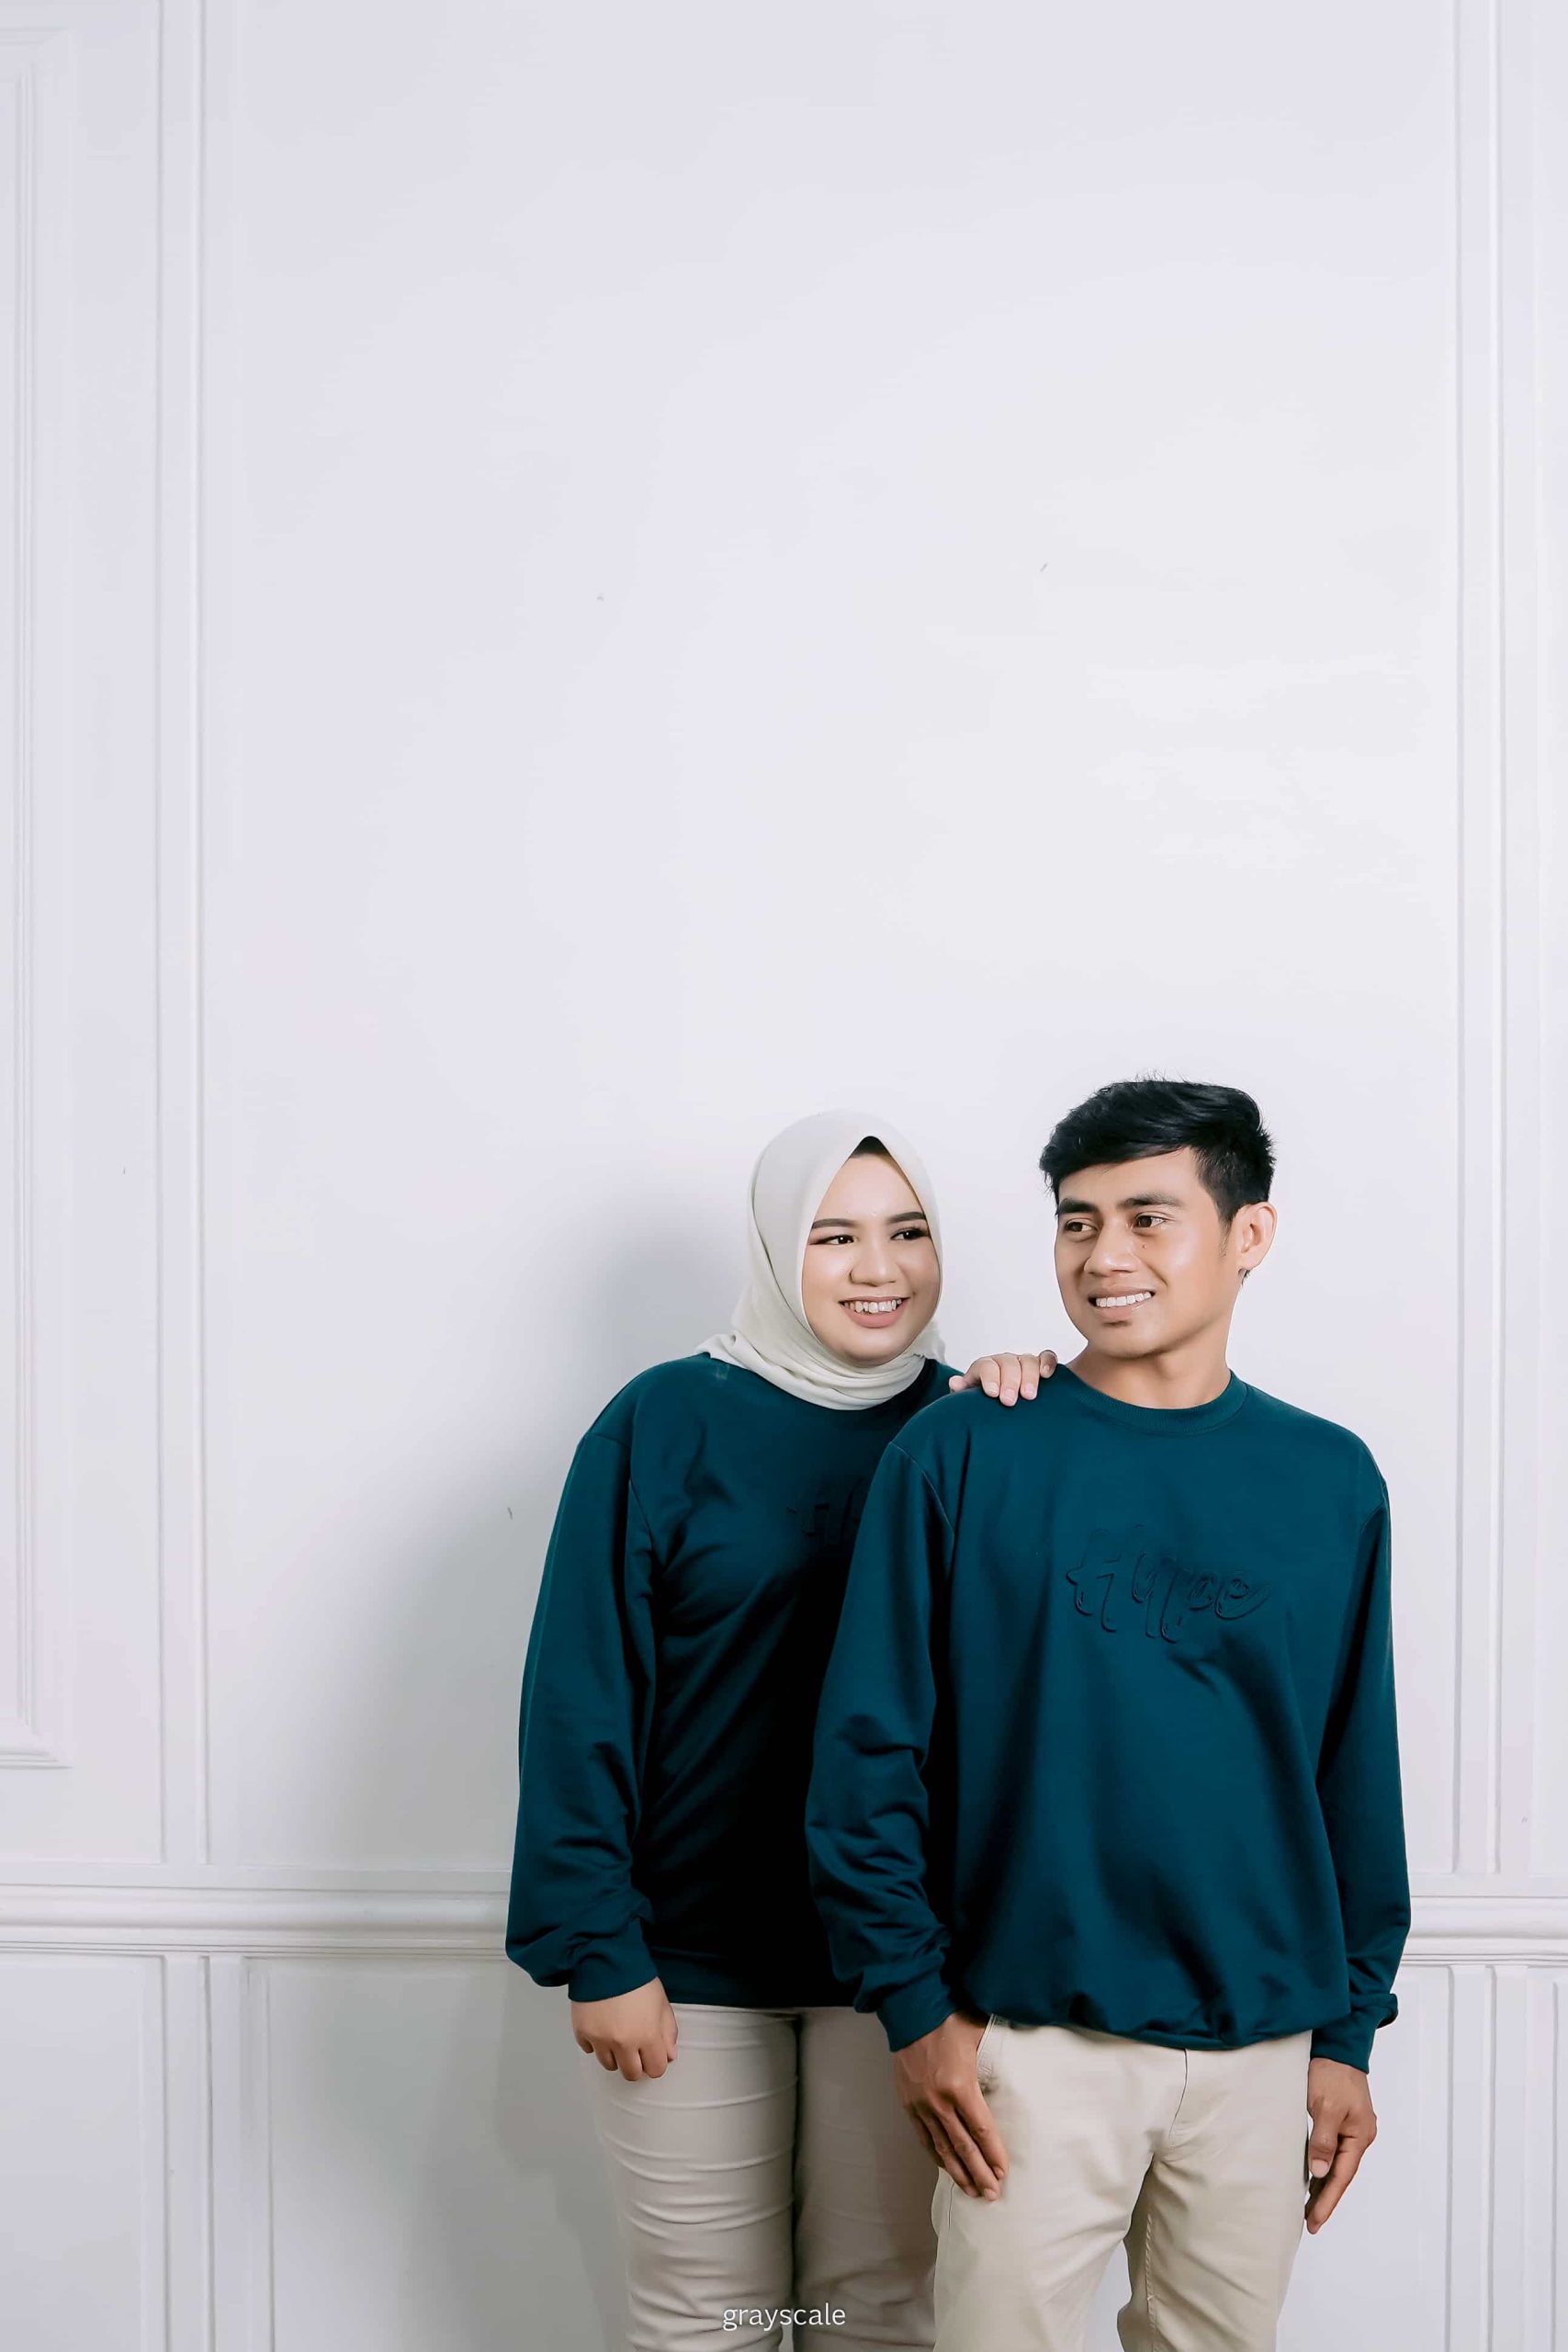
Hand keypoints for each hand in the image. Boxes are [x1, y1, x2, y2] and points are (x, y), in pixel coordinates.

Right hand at [570, 1978, 677, 2081]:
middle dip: (635, 2063)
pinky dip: (595, 2043)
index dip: (655, 2062)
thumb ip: (668, 2031)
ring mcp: (600, 2040)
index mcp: (647, 2036)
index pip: (655, 2070)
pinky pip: (589, 2050)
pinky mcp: (582, 2033)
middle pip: (630, 2074)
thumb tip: (669, 2055)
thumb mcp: (661, 2001)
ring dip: (615, 2055)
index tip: (652, 2053)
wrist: (605, 1959)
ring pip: (609, 2065)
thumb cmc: (636, 1978)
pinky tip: (601, 2026)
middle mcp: (623, 2043)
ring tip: (616, 2033)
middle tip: (634, 2047)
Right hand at [893, 2012, 1009, 2198]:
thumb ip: (997, 2057)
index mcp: (960, 2086)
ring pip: (942, 2148)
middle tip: (991, 2195)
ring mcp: (922, 2105)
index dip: (993, 2154)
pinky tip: (946, 2169)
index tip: (1003, 2173)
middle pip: (963, 2146)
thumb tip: (1023, 2063)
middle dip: (979, 2173)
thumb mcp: (979, 2035)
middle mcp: (939, 2101)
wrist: (911, 2010)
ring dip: (958, 2172)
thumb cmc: (949, 2020)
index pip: (982, 2130)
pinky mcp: (909, 2104)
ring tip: (971, 2192)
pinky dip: (936, 2156)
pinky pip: (924, 2137)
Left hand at [949, 1350, 1058, 1405]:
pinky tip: (1047, 1375)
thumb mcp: (970, 1400)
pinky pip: (1046, 1357)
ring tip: (1029, 1396)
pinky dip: (1048, 1363)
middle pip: (1008, 1363)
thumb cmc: (985, 1404)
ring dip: (1029, 1376)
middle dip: (1009, 1381)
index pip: (986, 1366)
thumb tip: (955, 1383)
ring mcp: (1022, 1363)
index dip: (990, 1378)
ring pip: (1027, 1360)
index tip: (993, 1394)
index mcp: (985, 1368)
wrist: (999, 1405)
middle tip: (1009, 1401)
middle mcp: (1004, 1362)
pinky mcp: (1039, 1366)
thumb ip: (962, 1392)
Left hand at [1304, 2055, 1377, 2231]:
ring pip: (1338, 2164)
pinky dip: (1324, 2166)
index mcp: (1360, 2135)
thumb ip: (1323, 2141)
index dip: (1327, 2201)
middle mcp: (1360, 2135)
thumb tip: (1321, 2173)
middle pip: (1342, 2174)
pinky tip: (1313, 2177)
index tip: (1314, 2222)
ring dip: (1324, 2185)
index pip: (1342, 2177)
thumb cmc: (1332, 2073)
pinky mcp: (1342, 2119)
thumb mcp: (1325, 2107)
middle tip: (1309, 2224)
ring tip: (1308, 2208)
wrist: (1337, 2044)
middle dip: (1326, 2199)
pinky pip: (1333, 2151)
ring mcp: (1353, 2128)